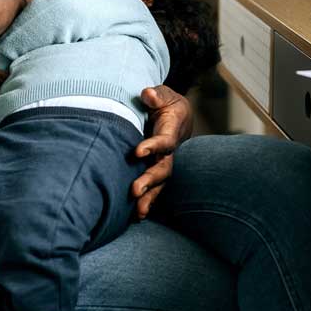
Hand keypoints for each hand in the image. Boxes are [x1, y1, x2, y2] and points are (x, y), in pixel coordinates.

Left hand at [129, 85, 193, 219]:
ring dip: (150, 197)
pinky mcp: (155, 170)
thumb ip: (156, 95)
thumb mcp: (163, 94)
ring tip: (138, 213)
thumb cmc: (166, 103)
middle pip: (163, 168)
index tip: (137, 151)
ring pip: (160, 183)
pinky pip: (154, 187)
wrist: (176, 114)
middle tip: (134, 191)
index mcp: (171, 131)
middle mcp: (169, 151)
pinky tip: (136, 216)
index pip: (165, 141)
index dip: (153, 146)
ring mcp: (163, 162)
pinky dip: (147, 201)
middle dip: (150, 180)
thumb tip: (148, 94)